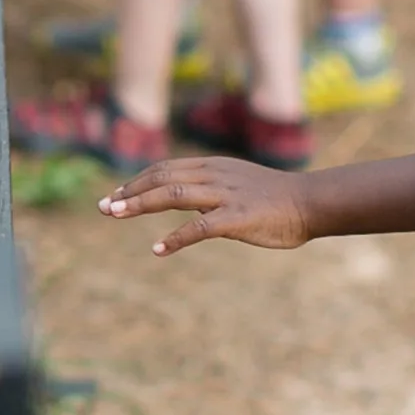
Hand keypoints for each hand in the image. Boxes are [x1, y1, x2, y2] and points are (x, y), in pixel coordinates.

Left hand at [98, 152, 313, 253]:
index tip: (115, 195)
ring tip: (115, 215)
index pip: (165, 168)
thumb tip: (181, 197)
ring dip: (140, 205)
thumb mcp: (236, 182)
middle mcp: (215, 175)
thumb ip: (208, 186)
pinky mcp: (237, 218)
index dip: (137, 181)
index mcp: (213, 166)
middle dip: (129, 192)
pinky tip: (158, 249)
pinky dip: (175, 238)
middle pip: (162, 178)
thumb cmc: (275, 198)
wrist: (311, 202)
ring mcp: (225, 195)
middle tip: (103, 207)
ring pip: (173, 195)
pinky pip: (200, 228)